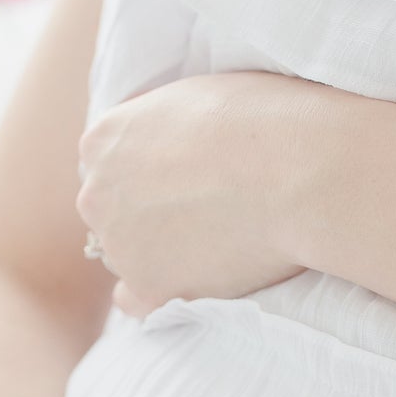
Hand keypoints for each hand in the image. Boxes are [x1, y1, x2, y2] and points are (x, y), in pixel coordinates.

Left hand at [75, 70, 315, 316]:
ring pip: (126, 254)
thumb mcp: (194, 95)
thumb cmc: (260, 120)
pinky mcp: (152, 289)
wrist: (298, 171)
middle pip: (112, 209)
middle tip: (201, 207)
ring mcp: (121, 247)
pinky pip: (135, 301)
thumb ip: (161, 124)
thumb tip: (167, 145)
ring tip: (214, 240)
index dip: (149, 169)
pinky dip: (156, 293)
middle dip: (146, 209)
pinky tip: (189, 281)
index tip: (184, 175)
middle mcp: (97, 195)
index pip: (109, 163)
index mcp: (103, 141)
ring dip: (157, 250)